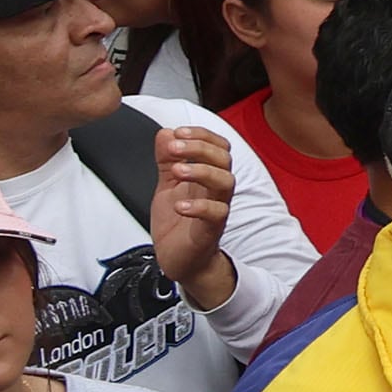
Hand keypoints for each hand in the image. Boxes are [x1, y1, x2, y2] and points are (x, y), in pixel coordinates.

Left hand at [145, 118, 236, 295]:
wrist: (179, 259)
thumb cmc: (178, 223)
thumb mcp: (166, 185)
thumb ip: (166, 160)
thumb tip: (165, 132)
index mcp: (207, 176)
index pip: (218, 146)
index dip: (201, 135)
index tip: (177, 132)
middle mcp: (215, 190)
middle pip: (224, 159)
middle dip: (199, 148)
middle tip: (174, 148)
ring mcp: (216, 208)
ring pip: (225, 182)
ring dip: (202, 171)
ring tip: (177, 171)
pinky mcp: (211, 229)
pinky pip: (216, 214)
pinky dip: (199, 206)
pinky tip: (180, 205)